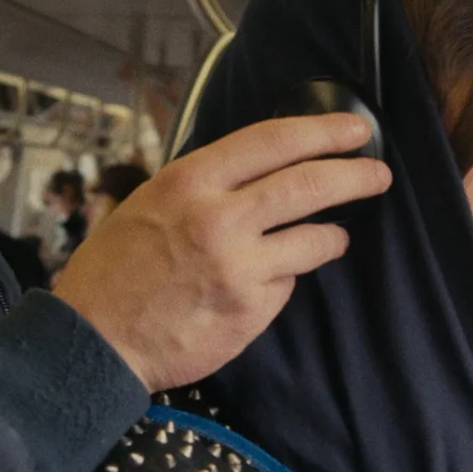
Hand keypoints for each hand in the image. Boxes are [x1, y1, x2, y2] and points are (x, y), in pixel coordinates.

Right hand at [52, 114, 391, 391]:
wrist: (94, 341)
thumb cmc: (114, 271)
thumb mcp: (148, 204)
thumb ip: (203, 186)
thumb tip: (257, 170)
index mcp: (189, 182)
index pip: (273, 141)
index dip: (323, 131)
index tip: (354, 131)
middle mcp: (218, 218)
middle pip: (309, 184)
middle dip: (355, 175)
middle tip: (378, 174)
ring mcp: (239, 266)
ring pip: (315, 239)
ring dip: (333, 235)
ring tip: (334, 236)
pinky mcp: (250, 309)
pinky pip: (289, 283)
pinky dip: (286, 277)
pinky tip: (266, 282)